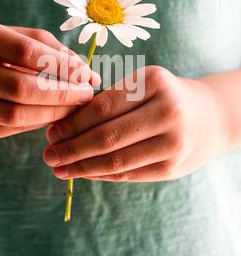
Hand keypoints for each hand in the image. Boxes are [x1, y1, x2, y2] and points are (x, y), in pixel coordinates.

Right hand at [0, 22, 100, 138]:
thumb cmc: (9, 53)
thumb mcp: (29, 41)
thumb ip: (59, 55)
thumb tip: (93, 78)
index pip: (25, 52)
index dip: (60, 65)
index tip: (86, 74)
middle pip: (20, 87)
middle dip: (61, 93)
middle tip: (86, 94)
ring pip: (16, 114)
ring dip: (54, 112)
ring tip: (77, 106)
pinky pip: (15, 128)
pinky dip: (42, 122)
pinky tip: (59, 114)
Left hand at [43, 66, 229, 181]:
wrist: (208, 117)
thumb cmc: (164, 96)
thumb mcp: (141, 85)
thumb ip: (108, 101)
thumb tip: (64, 123)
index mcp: (154, 81)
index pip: (102, 107)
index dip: (72, 123)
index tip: (50, 132)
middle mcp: (167, 110)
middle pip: (107, 136)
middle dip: (71, 148)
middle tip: (47, 154)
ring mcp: (173, 142)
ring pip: (116, 161)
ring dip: (81, 167)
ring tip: (58, 168)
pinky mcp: (172, 167)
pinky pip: (128, 175)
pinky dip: (100, 175)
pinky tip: (82, 173)